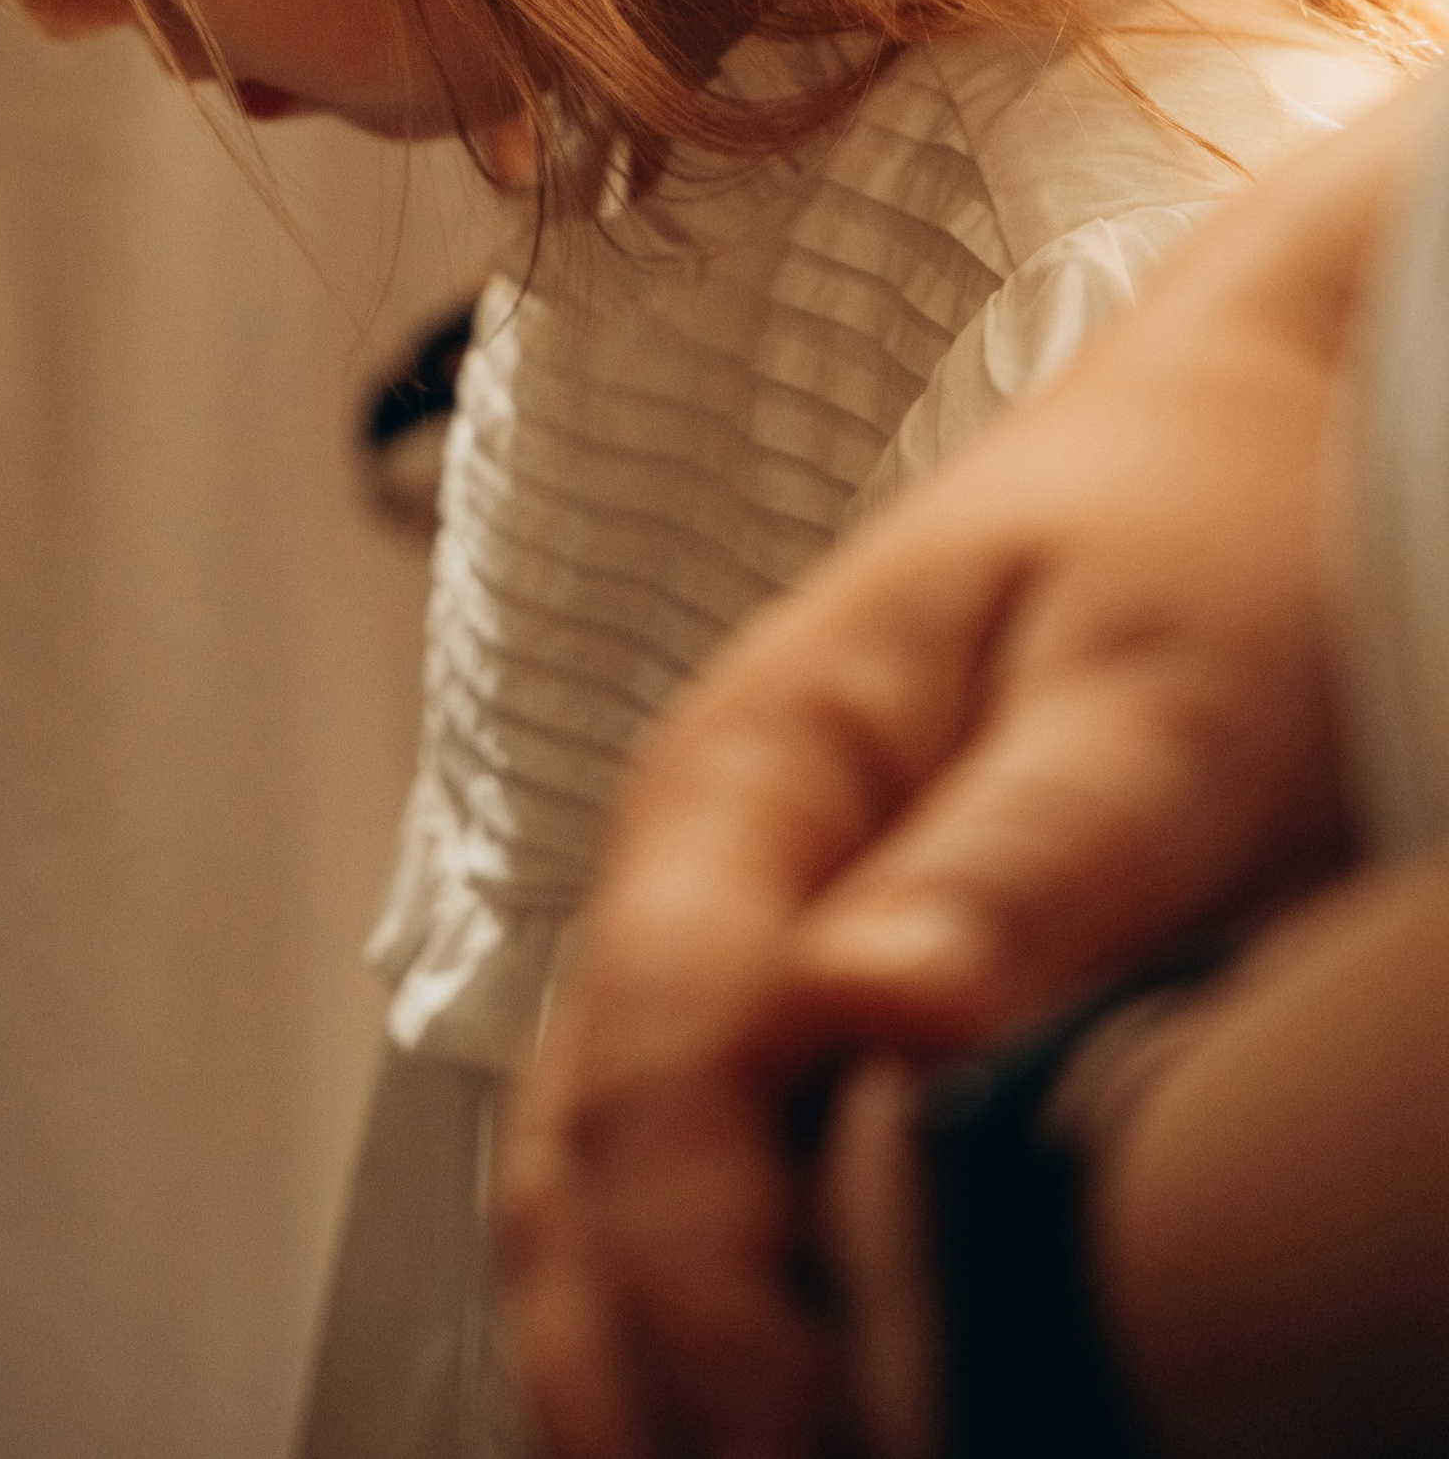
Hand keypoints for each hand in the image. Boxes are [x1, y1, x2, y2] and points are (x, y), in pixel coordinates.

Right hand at [498, 78, 1428, 1458]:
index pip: (662, 1063)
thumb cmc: (1202, 545)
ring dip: (625, 1371)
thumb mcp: (1153, 697)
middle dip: (641, 1374)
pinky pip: (668, 1187)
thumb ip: (1017, 856)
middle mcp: (699, 873)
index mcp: (748, 774)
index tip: (807, 1440)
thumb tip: (866, 1008)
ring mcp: (725, 941)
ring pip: (588, 1190)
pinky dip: (669, 1326)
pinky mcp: (791, 1009)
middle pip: (580, 1157)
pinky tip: (729, 1427)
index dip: (712, 1281)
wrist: (1228, 448)